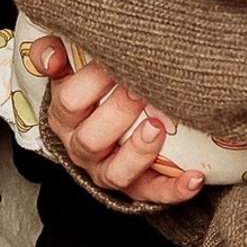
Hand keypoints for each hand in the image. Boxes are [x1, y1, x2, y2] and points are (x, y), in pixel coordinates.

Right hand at [29, 36, 204, 205]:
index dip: (92, 80)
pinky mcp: (137, 187)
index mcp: (65, 117)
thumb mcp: (66, 71)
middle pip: (92, 139)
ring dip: (138, 152)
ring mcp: (108, 170)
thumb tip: (52, 55)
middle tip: (139, 89)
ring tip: (157, 129)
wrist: (100, 130)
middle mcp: (83, 148)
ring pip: (117, 173)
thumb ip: (52, 54)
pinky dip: (174, 188)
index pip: (69, 101)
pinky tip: (194, 178)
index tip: (114, 59)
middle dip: (119, 112)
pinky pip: (154, 193)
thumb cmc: (89, 93)